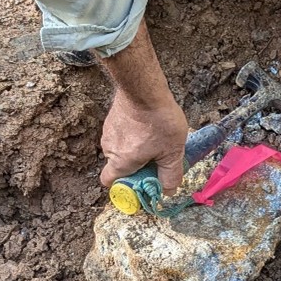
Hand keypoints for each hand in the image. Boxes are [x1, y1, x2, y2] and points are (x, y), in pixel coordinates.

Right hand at [95, 23, 187, 190]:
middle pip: (119, 166)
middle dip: (137, 166)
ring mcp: (109, 131)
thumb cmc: (158, 121)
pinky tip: (150, 126)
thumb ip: (170, 175)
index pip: (110, 182)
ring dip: (136, 148)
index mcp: (120, 162)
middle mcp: (109, 148)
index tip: (142, 182)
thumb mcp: (172, 152)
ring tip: (156, 139)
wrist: (145, 88)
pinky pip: (123, 133)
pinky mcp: (113, 118)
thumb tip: (168, 191)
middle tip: (157, 159)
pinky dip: (134, 134)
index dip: (124, 186)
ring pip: (121, 148)